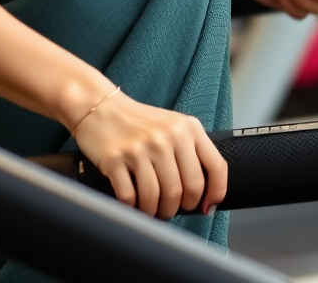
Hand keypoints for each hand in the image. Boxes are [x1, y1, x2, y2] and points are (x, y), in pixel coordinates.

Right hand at [73, 90, 226, 218]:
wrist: (101, 106)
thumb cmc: (140, 122)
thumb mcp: (173, 126)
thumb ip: (191, 152)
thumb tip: (205, 195)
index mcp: (188, 128)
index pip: (216, 166)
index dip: (216, 192)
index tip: (207, 206)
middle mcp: (168, 137)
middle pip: (187, 189)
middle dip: (180, 207)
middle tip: (172, 208)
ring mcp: (141, 148)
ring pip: (159, 198)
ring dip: (156, 211)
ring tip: (152, 209)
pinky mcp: (116, 159)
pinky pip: (130, 198)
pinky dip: (133, 208)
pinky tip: (133, 203)